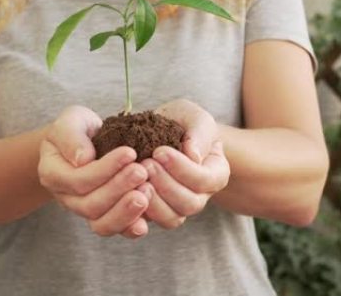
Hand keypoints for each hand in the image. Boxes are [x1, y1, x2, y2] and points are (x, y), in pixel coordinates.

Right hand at [38, 106, 152, 238]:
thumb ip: (71, 136)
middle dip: (118, 188)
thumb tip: (83, 159)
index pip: (77, 180)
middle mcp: (65, 198)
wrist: (87, 144)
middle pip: (89, 205)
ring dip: (126, 211)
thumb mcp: (72, 121)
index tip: (130, 152)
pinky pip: (115, 230)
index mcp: (52, 173)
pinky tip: (145, 220)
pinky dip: (130, 227)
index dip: (104, 170)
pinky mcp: (104, 217)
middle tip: (142, 171)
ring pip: (101, 224)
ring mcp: (84, 211)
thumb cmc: (78, 130)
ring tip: (147, 192)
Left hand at [141, 100, 229, 228]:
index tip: (159, 151)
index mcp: (215, 173)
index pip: (205, 180)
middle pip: (190, 204)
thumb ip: (199, 132)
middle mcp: (200, 196)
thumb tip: (193, 155)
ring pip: (171, 218)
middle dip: (166, 185)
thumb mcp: (192, 116)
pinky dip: (137, 213)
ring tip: (135, 180)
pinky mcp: (154, 213)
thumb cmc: (180, 121)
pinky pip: (149, 223)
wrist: (157, 131)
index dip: (182, 169)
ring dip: (153, 201)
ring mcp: (177, 207)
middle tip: (144, 165)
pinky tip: (125, 194)